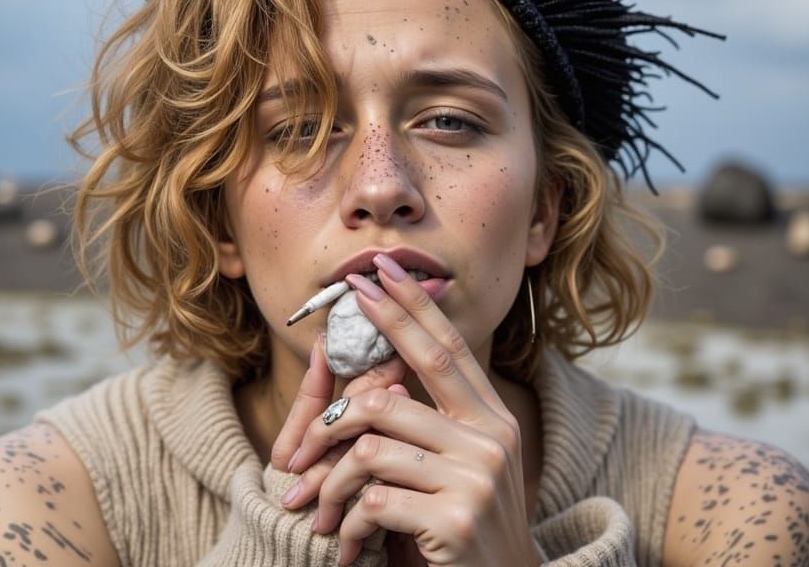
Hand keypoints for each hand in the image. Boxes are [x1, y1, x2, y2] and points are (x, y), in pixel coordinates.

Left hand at [283, 254, 539, 566]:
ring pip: (372, 442)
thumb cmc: (462, 533)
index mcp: (491, 422)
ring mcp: (477, 477)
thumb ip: (429, 426)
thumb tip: (382, 380)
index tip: (383, 270)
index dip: (413, 306)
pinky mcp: (456, 518)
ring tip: (316, 508)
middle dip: (375, 328)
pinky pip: (371, 499)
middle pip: (414, 370)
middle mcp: (492, 439)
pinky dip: (348, 523)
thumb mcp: (455, 471)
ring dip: (330, 480)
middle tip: (339, 307)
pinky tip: (350, 546)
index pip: (449, 349)